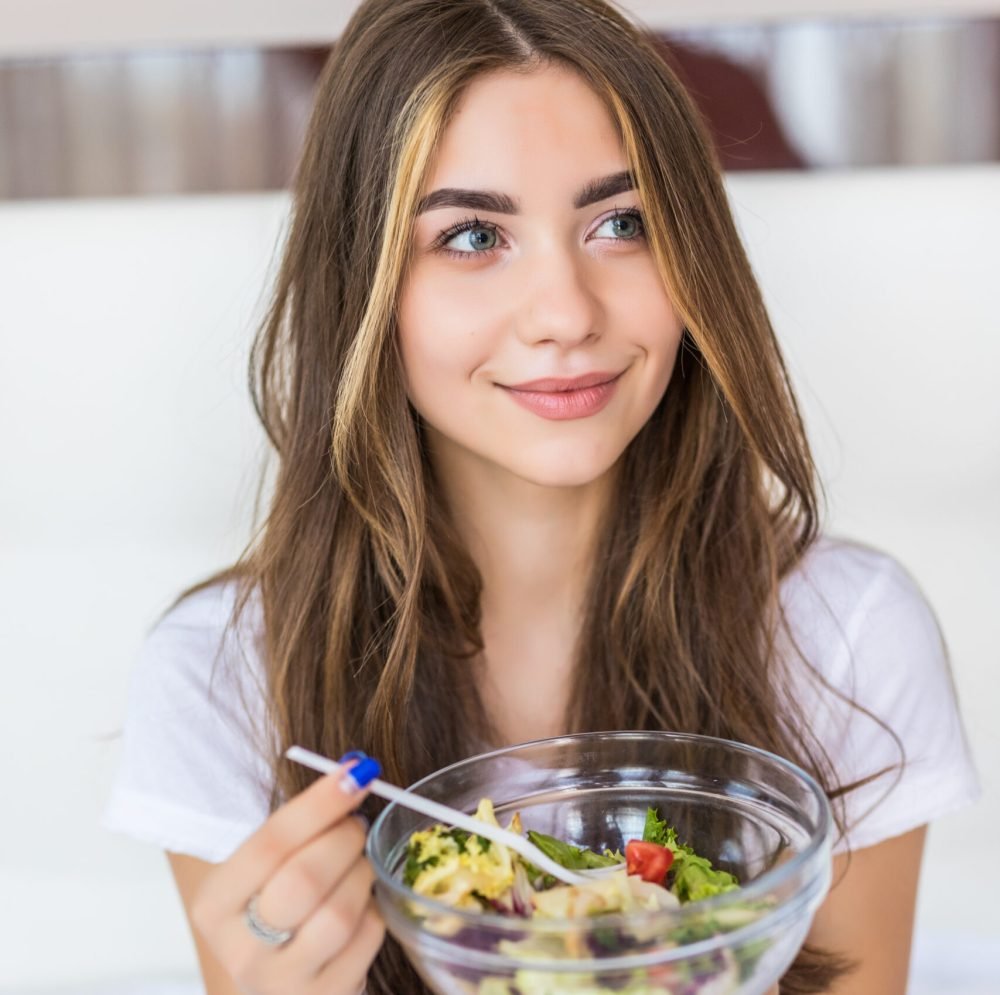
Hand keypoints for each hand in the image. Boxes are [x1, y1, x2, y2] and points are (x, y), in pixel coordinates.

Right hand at [189, 758, 384, 994]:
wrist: (279, 986)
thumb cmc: (276, 910)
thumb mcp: (266, 871)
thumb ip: (300, 825)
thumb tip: (354, 771)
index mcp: (214, 906)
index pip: (269, 844)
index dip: (318, 804)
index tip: (355, 773)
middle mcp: (241, 952)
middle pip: (304, 880)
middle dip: (343, 838)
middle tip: (355, 824)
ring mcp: (281, 985)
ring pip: (340, 913)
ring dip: (361, 874)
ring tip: (357, 864)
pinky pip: (366, 939)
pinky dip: (374, 909)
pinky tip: (361, 904)